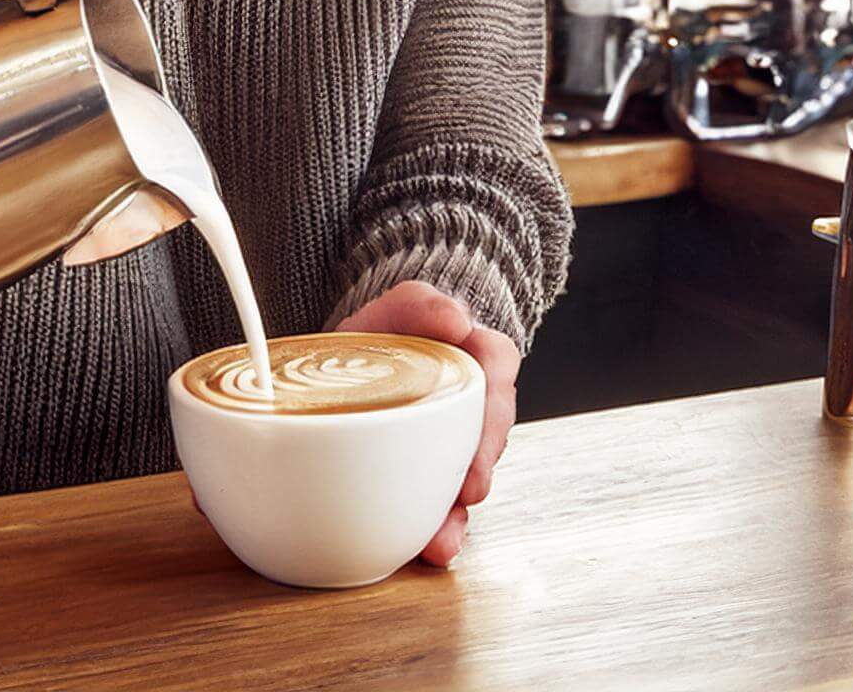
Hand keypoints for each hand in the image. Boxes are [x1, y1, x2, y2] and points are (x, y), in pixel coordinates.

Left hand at [334, 279, 520, 568]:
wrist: (354, 368)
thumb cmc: (384, 336)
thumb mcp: (396, 309)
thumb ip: (421, 303)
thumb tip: (456, 319)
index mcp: (475, 356)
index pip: (499, 367)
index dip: (495, 400)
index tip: (483, 427)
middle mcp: (475, 404)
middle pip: (492, 432)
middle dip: (483, 464)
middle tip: (468, 489)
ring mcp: (457, 444)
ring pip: (471, 477)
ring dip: (460, 512)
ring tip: (443, 538)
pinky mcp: (435, 477)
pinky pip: (446, 506)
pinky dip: (442, 530)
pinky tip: (431, 549)